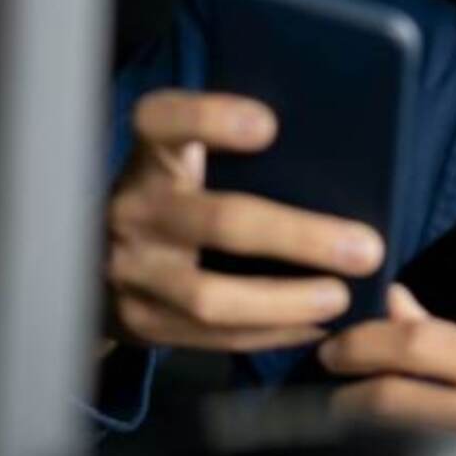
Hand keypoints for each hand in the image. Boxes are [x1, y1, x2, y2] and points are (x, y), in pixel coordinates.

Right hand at [104, 90, 384, 351]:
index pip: (163, 121)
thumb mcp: (184, 162)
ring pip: (212, 295)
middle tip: (365, 248)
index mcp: (150, 156)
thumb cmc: (173, 196)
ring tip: (342, 296)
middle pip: (220, 221)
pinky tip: (315, 325)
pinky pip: (212, 337)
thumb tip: (336, 159)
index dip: (210, 119)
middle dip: (299, 237)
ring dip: (287, 300)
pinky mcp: (140, 321)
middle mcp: (133, 208)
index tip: (269, 125)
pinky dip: (270, 333)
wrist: (90, 262)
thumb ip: (232, 155)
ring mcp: (132, 270)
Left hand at [319, 285, 455, 455]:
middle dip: (347, 391)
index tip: (331, 349)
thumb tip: (393, 297)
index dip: (364, 343)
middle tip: (321, 392)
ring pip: (394, 442)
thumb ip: (453, 343)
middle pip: (400, 395)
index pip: (422, 341)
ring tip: (333, 424)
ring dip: (351, 432)